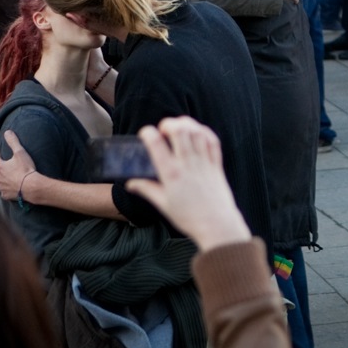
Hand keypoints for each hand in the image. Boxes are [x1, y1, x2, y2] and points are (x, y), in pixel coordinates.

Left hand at [0, 130, 37, 201]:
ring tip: (8, 178)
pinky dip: (6, 190)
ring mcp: (2, 187)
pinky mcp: (6, 195)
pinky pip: (3, 193)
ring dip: (2, 180)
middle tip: (5, 168)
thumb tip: (7, 132)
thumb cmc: (26, 169)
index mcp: (1, 167)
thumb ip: (13, 142)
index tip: (1, 156)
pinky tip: (11, 189)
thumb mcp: (20, 152)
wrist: (31, 186)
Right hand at [126, 117, 251, 251]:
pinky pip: (212, 141)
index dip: (148, 133)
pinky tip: (197, 132)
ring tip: (178, 128)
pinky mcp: (217, 164)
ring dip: (186, 124)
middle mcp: (188, 164)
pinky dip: (204, 132)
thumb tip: (130, 183)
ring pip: (197, 132)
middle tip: (163, 129)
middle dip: (169, 124)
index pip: (157, 145)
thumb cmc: (188, 216)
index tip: (145, 133)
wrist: (216, 224)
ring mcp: (204, 163)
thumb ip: (146, 189)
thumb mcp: (162, 204)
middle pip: (180, 131)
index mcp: (171, 174)